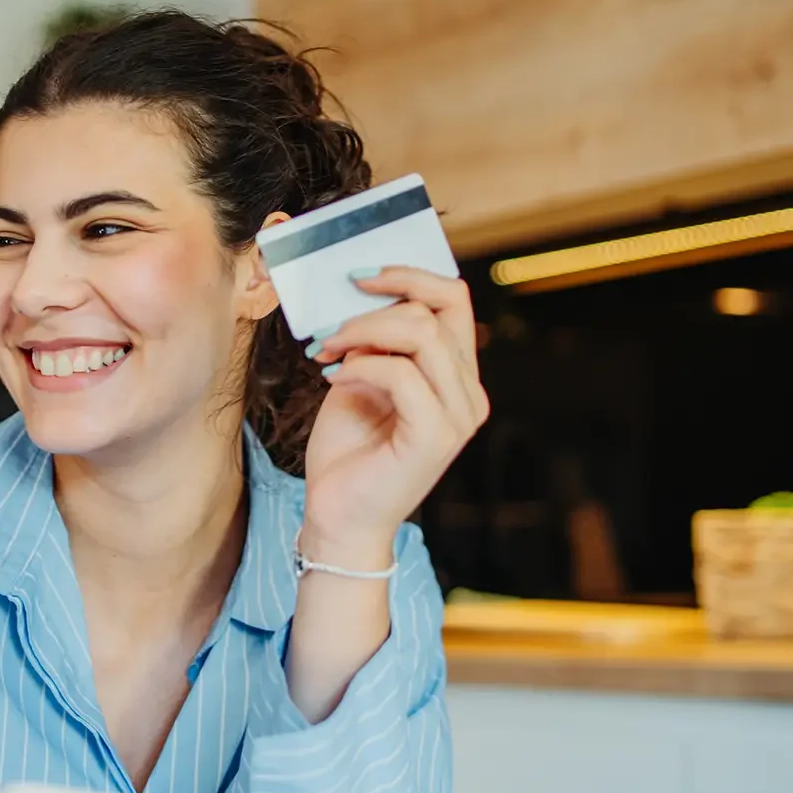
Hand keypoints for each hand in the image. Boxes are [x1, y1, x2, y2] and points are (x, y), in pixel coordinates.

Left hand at [302, 267, 488, 562]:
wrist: (337, 517)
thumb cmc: (346, 453)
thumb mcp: (356, 381)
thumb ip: (370, 342)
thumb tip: (356, 294)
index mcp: (455, 376)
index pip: (453, 300)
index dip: (409, 275)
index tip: (358, 275)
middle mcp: (467, 393)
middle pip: (441, 307)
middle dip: (377, 303)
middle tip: (328, 324)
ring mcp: (458, 416)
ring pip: (422, 334)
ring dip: (361, 331)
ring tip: (324, 351)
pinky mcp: (436, 436)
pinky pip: (402, 373)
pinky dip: (361, 366)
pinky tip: (332, 380)